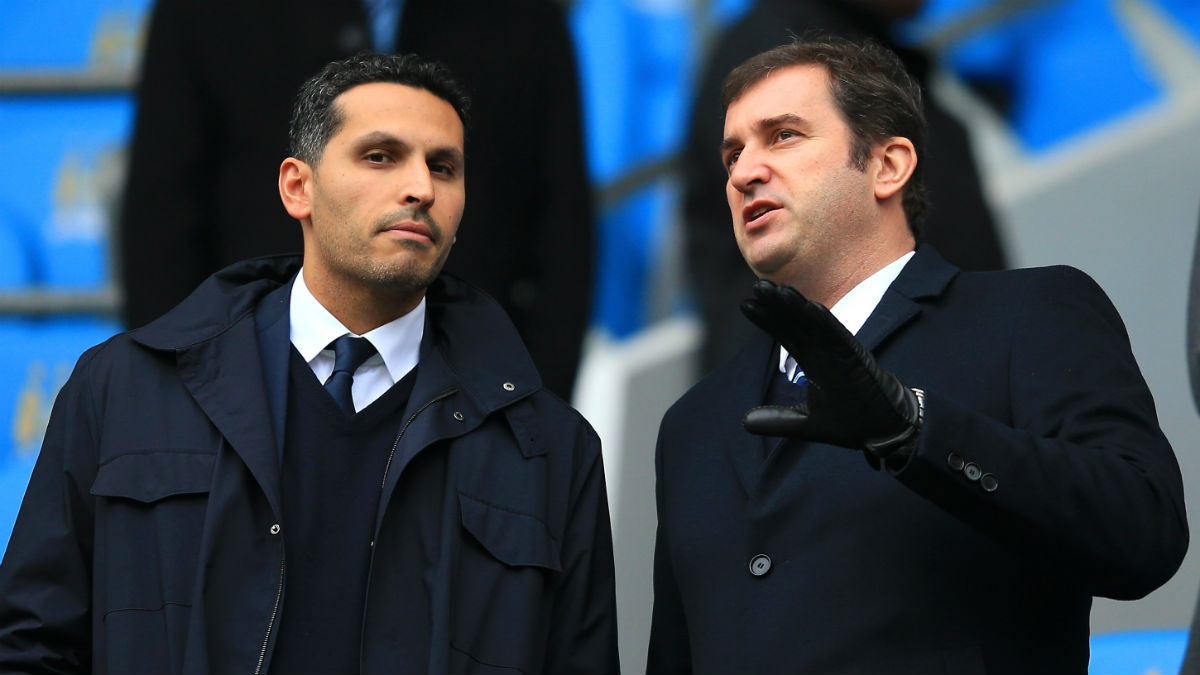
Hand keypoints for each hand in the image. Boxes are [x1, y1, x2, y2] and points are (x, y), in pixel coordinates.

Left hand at [740, 280, 922, 458]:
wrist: (883, 431)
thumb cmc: (851, 421)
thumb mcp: (805, 423)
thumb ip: (777, 419)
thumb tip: (744, 423)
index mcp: (813, 361)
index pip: (786, 335)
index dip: (766, 320)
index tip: (745, 305)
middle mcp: (824, 351)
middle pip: (796, 323)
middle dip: (776, 304)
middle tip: (756, 286)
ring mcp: (840, 352)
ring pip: (815, 323)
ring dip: (797, 305)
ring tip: (777, 288)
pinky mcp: (856, 357)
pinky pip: (839, 336)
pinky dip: (826, 322)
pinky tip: (810, 306)